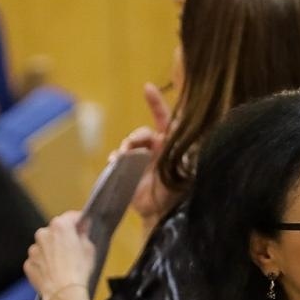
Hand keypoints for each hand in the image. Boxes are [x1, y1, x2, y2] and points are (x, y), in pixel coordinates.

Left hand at [25, 212, 95, 299]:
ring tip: (63, 264)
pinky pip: (38, 260)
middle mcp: (43, 234)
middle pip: (55, 230)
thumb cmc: (78, 270)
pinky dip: (44, 264)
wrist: (63, 293)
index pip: (71, 217)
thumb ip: (83, 234)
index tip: (83, 226)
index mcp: (60, 226)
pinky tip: (54, 272)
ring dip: (52, 250)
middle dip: (63, 236)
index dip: (79, 221)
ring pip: (44, 245)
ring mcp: (34, 249)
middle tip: (74, 248)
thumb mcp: (89, 249)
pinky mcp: (28, 264)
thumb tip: (81, 229)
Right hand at [117, 83, 175, 227]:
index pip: (164, 119)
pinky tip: (115, 162)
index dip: (155, 103)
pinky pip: (117, 160)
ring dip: (126, 147)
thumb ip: (182, 151)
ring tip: (124, 155)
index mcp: (170, 144)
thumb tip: (179, 134)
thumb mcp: (185, 167)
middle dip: (136, 136)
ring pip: (128, 145)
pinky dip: (115, 159)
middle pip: (141, 133)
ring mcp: (140, 160)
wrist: (163, 213)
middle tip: (133, 145)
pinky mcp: (128, 171)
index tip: (147, 87)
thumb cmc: (179, 190)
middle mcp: (155, 149)